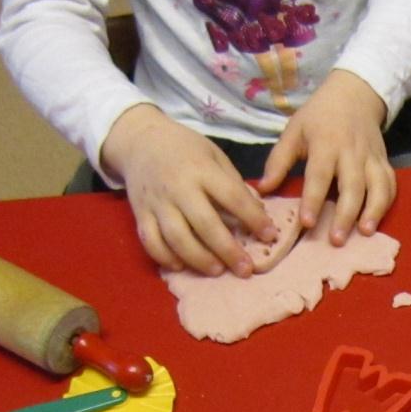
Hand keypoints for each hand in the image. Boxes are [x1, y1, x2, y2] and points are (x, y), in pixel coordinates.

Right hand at [101, 104, 276, 275]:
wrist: (141, 141)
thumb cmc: (186, 149)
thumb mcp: (215, 156)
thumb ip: (234, 185)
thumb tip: (259, 214)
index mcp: (202, 170)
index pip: (233, 197)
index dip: (254, 219)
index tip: (270, 236)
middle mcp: (179, 188)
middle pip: (205, 224)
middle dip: (228, 250)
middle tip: (246, 269)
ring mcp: (157, 203)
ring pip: (177, 238)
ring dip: (198, 259)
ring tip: (217, 271)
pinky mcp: (140, 214)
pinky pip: (151, 242)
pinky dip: (165, 257)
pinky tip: (181, 266)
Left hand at [258, 69, 395, 245]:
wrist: (354, 94)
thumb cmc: (319, 116)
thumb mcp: (294, 131)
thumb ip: (278, 161)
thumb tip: (263, 189)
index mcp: (326, 143)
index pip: (319, 175)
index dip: (313, 200)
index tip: (306, 223)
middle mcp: (351, 153)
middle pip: (352, 186)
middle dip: (346, 214)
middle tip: (337, 240)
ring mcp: (371, 158)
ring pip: (377, 187)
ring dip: (373, 211)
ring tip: (365, 232)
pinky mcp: (384, 162)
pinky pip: (390, 184)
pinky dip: (386, 204)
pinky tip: (376, 221)